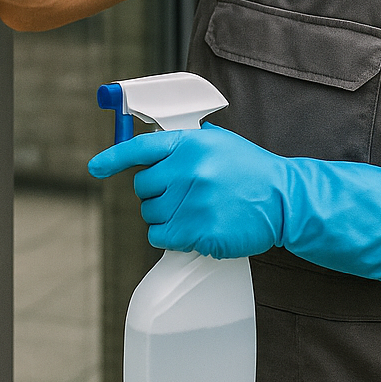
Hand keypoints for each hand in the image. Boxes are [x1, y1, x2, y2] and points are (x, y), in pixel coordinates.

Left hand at [89, 123, 380, 282]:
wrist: (284, 199)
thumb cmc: (249, 171)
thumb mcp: (217, 144)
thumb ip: (184, 146)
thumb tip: (147, 154)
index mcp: (191, 144)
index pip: (140, 149)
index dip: (112, 159)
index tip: (95, 168)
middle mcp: (189, 170)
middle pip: (142, 188)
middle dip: (155, 194)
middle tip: (181, 195)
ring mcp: (194, 202)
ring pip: (151, 216)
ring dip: (165, 217)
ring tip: (194, 210)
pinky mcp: (200, 231)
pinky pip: (163, 238)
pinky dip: (171, 236)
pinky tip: (194, 228)